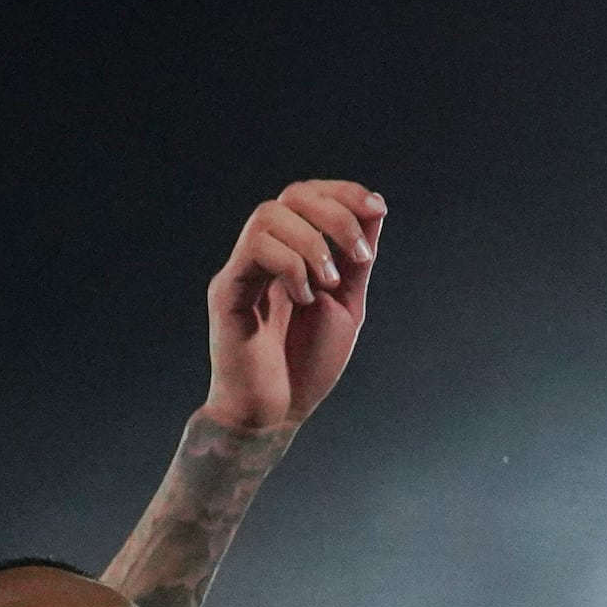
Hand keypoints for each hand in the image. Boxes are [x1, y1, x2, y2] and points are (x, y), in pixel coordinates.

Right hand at [201, 179, 385, 436]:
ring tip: (330, 283)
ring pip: (270, 214)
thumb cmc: (306, 365)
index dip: (345, 192)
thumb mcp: (347, 304)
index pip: (310, 197)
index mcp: (292, 254)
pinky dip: (291, 265)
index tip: (379, 208)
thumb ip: (356, 260)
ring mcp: (243, 271)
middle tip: (360, 255)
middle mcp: (264, 255)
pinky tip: (304, 299)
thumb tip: (375, 209)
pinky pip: (256, 249)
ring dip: (313, 242)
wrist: (274, 415)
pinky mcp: (227, 291)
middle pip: (292, 194)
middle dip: (336, 213)